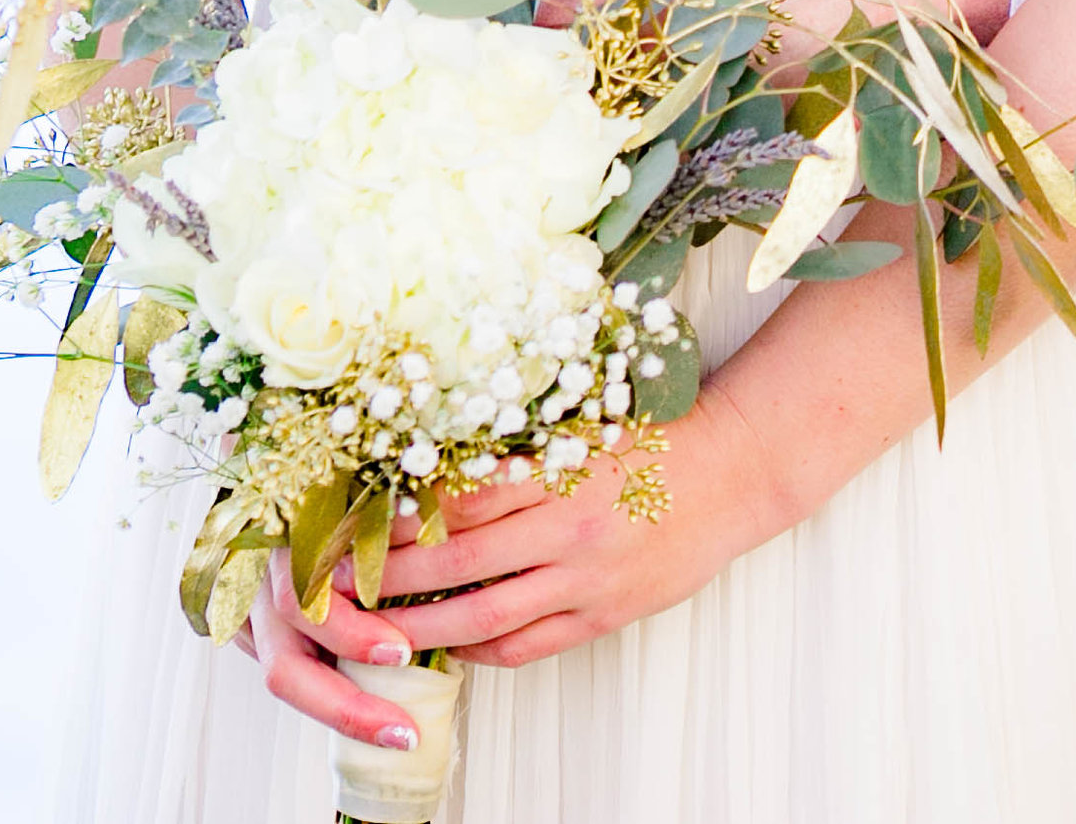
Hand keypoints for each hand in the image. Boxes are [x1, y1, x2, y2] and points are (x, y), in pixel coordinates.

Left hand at [245, 391, 794, 706]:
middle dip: (391, 578)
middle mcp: (566, 528)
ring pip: (484, 615)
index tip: (355, 520)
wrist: (734, 469)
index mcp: (558, 471)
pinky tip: (449, 645)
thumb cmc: (658, 435)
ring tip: (375, 628)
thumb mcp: (587, 425)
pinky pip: (527, 644)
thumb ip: (522, 449)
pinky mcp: (603, 615)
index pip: (459, 502)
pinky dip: (481, 650)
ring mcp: (585, 579)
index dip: (403, 516)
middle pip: (457, 564)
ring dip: (422, 625)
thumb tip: (444, 463)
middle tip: (341, 583)